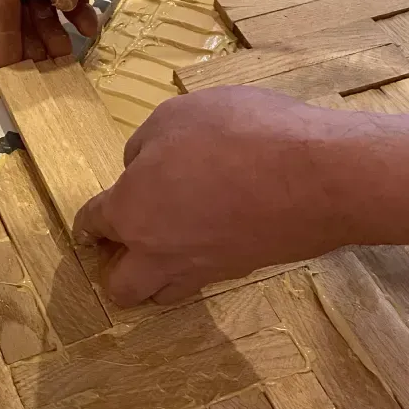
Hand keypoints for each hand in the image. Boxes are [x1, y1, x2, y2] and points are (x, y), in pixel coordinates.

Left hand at [73, 87, 362, 304]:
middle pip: (122, 287)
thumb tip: (141, 165)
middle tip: (130, 243)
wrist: (319, 176)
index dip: (88, 222)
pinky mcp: (244, 270)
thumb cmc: (239, 133)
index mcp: (132, 211)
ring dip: (158, 277)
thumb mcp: (177, 115)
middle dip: (117, 270)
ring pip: (164, 293)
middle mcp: (160, 253)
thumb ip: (146, 144)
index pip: (93, 224)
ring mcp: (205, 269)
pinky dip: (202, 262)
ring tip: (170, 247)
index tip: (89, 225)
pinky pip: (207, 276)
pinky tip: (217, 231)